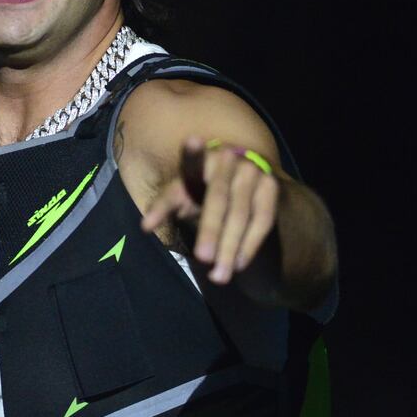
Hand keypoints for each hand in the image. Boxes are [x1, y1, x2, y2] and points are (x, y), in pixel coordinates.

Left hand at [140, 136, 278, 284]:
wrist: (247, 184)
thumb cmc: (203, 191)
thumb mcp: (183, 195)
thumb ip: (165, 206)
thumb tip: (145, 226)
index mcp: (202, 158)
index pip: (193, 161)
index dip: (193, 153)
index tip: (191, 141)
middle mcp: (229, 159)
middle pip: (218, 199)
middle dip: (210, 231)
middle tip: (202, 258)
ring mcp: (253, 172)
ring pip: (241, 215)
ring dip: (230, 247)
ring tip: (219, 276)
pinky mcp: (271, 187)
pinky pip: (262, 220)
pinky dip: (250, 244)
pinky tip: (238, 264)